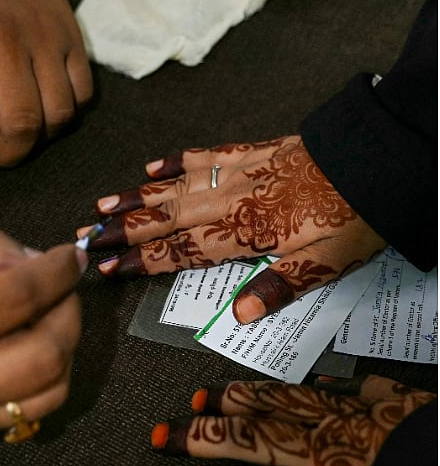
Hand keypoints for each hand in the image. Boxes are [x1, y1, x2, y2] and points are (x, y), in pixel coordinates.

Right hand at [82, 136, 385, 322]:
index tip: (108, 267)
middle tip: (86, 237)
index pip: (182, 251)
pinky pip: (205, 155)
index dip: (142, 260)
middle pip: (166, 217)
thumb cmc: (356, 215)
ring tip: (103, 204)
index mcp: (246, 231)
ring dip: (137, 197)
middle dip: (123, 229)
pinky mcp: (253, 152)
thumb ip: (281, 285)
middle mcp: (231, 200)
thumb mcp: (329, 262)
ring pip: (176, 187)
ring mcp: (238, 172)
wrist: (379, 157)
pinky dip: (175, 161)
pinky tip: (152, 166)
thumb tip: (239, 314)